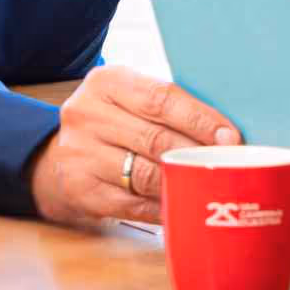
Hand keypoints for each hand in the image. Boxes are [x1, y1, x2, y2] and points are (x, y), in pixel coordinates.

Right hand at [29, 66, 240, 225]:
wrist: (59, 153)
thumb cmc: (112, 122)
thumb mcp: (128, 98)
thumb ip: (167, 105)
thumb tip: (224, 130)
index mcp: (106, 83)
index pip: (161, 99)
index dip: (200, 119)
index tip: (230, 137)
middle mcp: (87, 115)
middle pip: (156, 138)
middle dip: (198, 153)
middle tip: (229, 164)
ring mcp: (81, 155)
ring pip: (147, 174)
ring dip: (184, 181)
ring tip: (211, 184)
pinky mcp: (82, 191)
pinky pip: (134, 205)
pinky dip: (164, 206)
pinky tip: (184, 203)